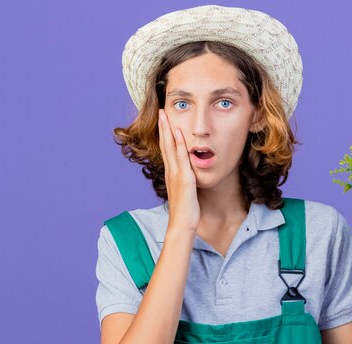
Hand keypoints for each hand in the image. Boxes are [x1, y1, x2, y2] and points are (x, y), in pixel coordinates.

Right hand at [158, 109, 199, 233]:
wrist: (182, 224)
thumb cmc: (185, 211)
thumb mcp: (186, 192)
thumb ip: (186, 182)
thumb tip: (190, 176)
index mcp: (171, 174)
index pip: (167, 150)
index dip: (165, 134)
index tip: (164, 121)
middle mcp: (171, 171)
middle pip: (165, 144)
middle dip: (163, 127)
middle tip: (161, 111)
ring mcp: (176, 174)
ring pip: (170, 147)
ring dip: (167, 130)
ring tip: (165, 115)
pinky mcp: (183, 179)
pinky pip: (181, 158)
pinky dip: (180, 144)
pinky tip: (179, 132)